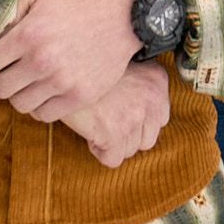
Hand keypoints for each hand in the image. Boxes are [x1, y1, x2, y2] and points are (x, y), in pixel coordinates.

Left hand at [0, 0, 144, 126]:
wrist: (124, 14)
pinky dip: (40, 106)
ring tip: (27, 83)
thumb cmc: (80, 0)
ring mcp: (62, 82)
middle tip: (9, 73)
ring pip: (20, 105)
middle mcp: (42, 61)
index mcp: (27, 35)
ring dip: (19, 95)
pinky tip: (44, 92)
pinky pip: (45, 115)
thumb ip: (12, 6)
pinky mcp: (80, 97)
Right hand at [60, 63, 175, 167]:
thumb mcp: (120, 64)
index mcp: (156, 79)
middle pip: (147, 138)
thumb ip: (137, 83)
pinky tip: (89, 130)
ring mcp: (134, 116)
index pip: (160, 118)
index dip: (137, 120)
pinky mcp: (115, 133)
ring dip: (112, 142)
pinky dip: (99, 151)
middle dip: (126, 135)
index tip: (119, 111)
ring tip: (95, 122)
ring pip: (130, 150)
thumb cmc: (85, 64)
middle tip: (106, 120)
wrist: (63, 65)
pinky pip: (113, 159)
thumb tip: (136, 109)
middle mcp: (151, 98)